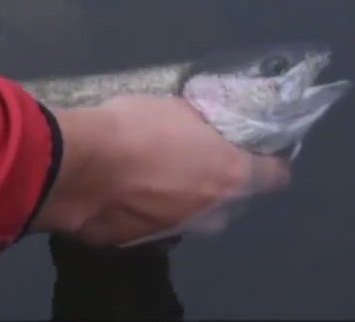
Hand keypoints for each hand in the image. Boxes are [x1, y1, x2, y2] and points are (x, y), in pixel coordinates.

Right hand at [31, 95, 291, 246]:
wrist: (78, 167)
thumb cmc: (133, 127)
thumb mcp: (177, 110)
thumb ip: (202, 126)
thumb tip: (205, 128)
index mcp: (231, 175)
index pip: (276, 176)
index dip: (268, 160)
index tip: (256, 148)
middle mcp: (214, 212)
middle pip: (234, 198)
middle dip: (221, 180)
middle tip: (197, 155)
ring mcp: (181, 232)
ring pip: (198, 215)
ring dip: (186, 198)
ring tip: (158, 174)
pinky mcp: (147, 244)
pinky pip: (162, 226)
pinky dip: (154, 212)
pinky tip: (132, 192)